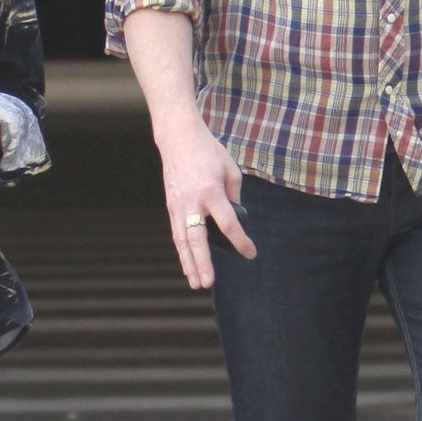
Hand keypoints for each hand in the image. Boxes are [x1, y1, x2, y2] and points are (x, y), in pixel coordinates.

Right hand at [157, 115, 255, 289]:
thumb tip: (235, 219)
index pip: (228, 223)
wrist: (178, 137)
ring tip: (196, 283)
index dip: (240, 241)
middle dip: (203, 262)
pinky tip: (187, 265)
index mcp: (211, 191)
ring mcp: (178, 204)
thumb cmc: (209, 151)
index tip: (251, 253)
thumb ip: (234, 196)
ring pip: (182, 240)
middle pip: (198, 239)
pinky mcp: (170, 205)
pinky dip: (182, 251)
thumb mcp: (230, 169)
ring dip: (189, 263)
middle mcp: (192, 201)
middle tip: (208, 283)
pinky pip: (177, 233)